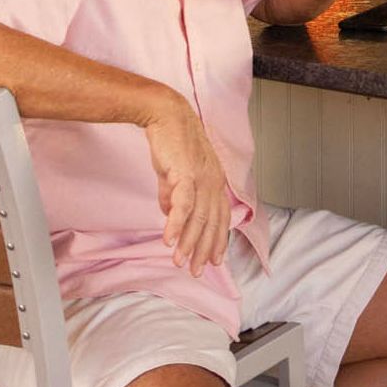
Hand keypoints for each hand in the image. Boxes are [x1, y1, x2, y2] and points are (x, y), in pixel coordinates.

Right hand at [144, 96, 232, 278]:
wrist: (165, 115)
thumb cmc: (171, 144)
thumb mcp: (174, 174)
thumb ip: (172, 194)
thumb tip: (168, 213)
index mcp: (215, 182)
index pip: (220, 218)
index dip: (218, 240)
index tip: (214, 261)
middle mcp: (214, 182)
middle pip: (212, 223)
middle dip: (204, 250)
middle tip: (197, 271)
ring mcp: (202, 178)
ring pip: (198, 218)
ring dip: (189, 243)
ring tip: (181, 263)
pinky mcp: (186, 173)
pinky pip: (183, 205)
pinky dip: (176, 225)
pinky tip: (170, 241)